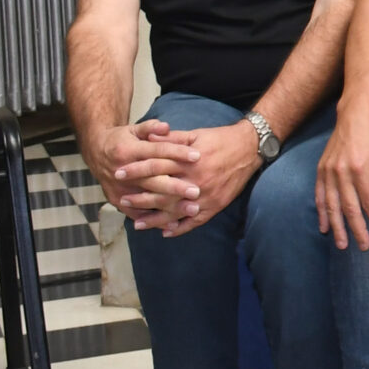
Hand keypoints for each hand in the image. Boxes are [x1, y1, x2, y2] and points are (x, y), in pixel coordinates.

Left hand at [117, 121, 264, 237]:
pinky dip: (180, 228)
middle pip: (162, 193)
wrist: (250, 147)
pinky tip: (166, 232)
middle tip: (122, 201)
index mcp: (188, 162)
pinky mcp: (216, 205)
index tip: (118, 173)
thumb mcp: (195, 135)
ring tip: (137, 224)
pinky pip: (196, 221)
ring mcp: (206, 195)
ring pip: (176, 211)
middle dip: (140, 198)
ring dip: (155, 219)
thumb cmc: (221, 139)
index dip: (136, 170)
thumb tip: (148, 137)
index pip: (155, 167)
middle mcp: (195, 181)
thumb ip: (171, 138)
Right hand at [317, 107, 368, 249]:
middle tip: (365, 247)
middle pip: (348, 207)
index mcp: (361, 166)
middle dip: (356, 229)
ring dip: (337, 227)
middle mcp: (341, 170)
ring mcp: (328, 170)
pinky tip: (325, 227)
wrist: (357, 113)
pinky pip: (319, 195)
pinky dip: (322, 213)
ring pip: (331, 205)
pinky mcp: (321, 169)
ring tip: (343, 245)